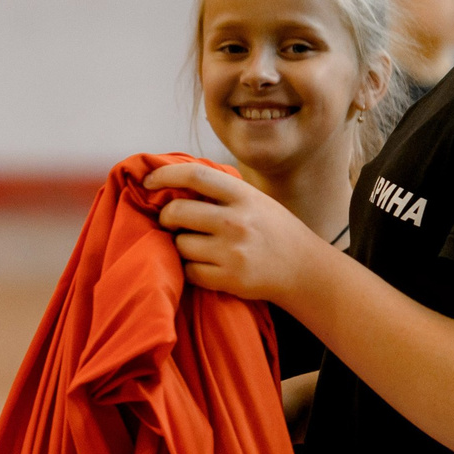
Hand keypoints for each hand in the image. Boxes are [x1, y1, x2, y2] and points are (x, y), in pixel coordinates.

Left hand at [143, 161, 324, 302]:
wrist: (305, 269)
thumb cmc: (272, 230)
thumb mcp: (254, 199)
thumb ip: (219, 191)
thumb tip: (170, 181)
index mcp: (243, 196)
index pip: (194, 175)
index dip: (164, 175)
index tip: (148, 181)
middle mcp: (237, 221)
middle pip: (177, 212)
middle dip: (166, 217)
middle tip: (172, 221)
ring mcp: (232, 252)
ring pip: (179, 244)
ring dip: (179, 245)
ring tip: (196, 245)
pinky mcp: (229, 279)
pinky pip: (188, 271)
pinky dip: (189, 268)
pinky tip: (203, 264)